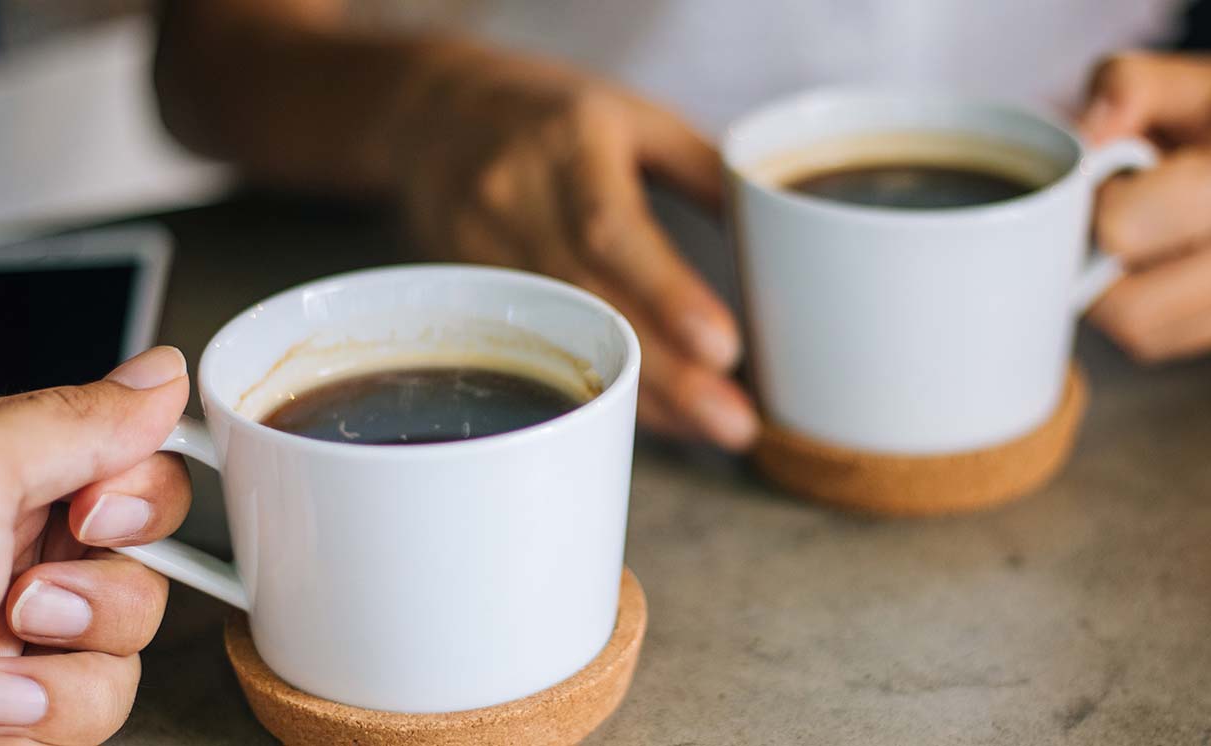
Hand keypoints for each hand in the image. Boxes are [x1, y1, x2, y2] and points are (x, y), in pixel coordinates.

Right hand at [389, 45, 758, 449]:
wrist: (434, 113)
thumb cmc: (557, 116)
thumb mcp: (634, 116)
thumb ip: (703, 168)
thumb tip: (776, 233)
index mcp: (569, 146)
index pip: (611, 229)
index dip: (665, 293)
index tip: (725, 348)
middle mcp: (515, 198)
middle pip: (589, 303)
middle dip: (666, 373)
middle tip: (735, 424)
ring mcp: (480, 249)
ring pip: (560, 341)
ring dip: (639, 396)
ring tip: (709, 428)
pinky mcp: (465, 289)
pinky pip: (534, 353)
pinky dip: (596, 388)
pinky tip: (646, 413)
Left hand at [1080, 46, 1210, 361]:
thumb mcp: (1177, 75)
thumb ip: (1118, 92)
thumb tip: (1075, 146)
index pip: (1121, 232)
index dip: (1086, 212)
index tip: (1095, 189)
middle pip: (1131, 310)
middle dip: (1092, 272)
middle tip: (1098, 231)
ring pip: (1149, 339)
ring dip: (1118, 299)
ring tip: (1133, 245)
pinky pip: (1176, 343)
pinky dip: (1151, 314)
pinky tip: (1164, 266)